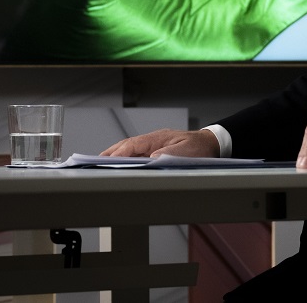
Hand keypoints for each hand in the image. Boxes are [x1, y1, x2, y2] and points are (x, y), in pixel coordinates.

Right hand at [100, 128, 219, 157]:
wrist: (211, 144)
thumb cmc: (199, 148)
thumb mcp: (185, 153)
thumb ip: (167, 155)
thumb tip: (149, 159)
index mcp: (157, 138)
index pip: (132, 145)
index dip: (118, 153)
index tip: (107, 161)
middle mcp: (152, 140)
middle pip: (126, 146)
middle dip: (110, 154)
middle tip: (95, 163)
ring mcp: (153, 145)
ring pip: (130, 150)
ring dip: (116, 157)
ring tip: (102, 166)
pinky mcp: (156, 151)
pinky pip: (137, 155)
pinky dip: (126, 160)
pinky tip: (120, 167)